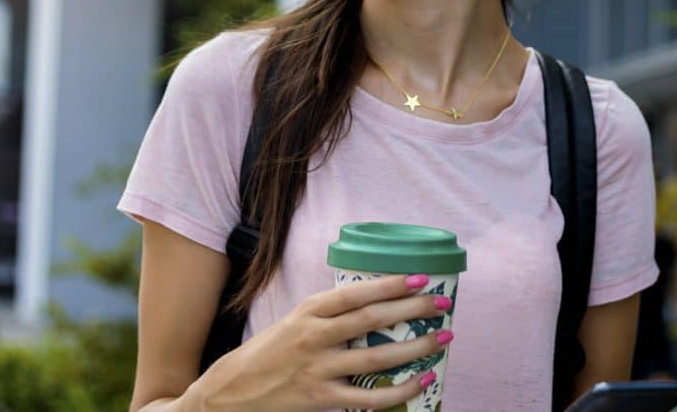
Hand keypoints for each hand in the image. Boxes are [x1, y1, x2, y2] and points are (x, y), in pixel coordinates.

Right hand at [189, 273, 453, 410]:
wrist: (233, 392)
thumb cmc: (271, 352)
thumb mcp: (295, 321)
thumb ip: (330, 314)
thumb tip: (378, 302)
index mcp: (309, 311)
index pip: (357, 292)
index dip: (392, 285)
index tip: (422, 278)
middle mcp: (314, 336)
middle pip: (372, 320)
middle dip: (413, 309)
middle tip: (443, 303)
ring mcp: (318, 369)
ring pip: (377, 357)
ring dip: (415, 346)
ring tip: (443, 338)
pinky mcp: (321, 399)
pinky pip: (369, 398)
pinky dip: (400, 390)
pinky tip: (422, 380)